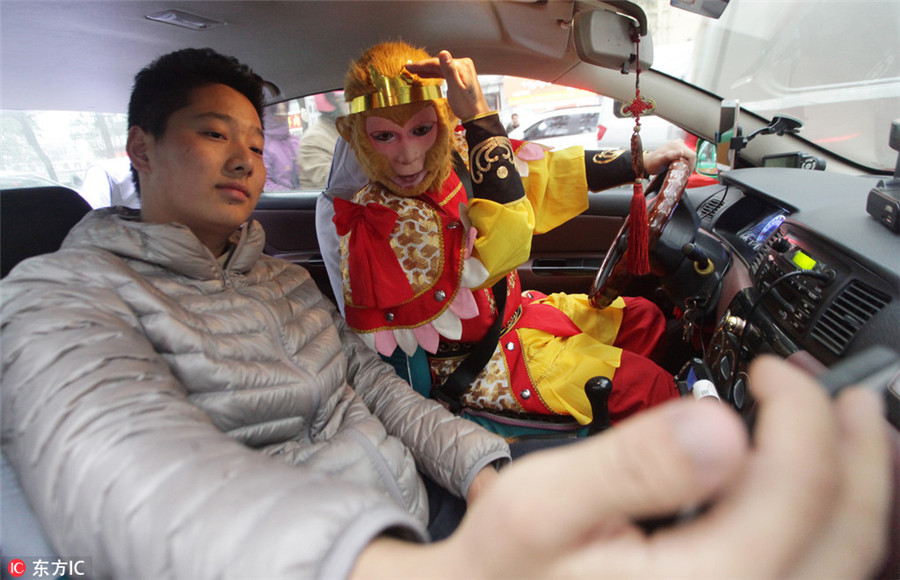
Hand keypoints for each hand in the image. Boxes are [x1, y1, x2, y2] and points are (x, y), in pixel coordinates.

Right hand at [353, 356, 891, 578]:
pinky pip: (814, 578)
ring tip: (857, 437)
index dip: (801, 414)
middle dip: (859, 452)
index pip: (794, 491)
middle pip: (843, 536)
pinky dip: (832, 529)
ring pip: (843, 565)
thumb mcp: (541, 505)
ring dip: (861, 492)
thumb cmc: (505, 568)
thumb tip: (718, 427)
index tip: (774, 372)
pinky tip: (818, 498)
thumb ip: (631, 466)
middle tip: (847, 396)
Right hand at [405, 51, 490, 120]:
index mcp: (462, 65)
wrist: (477, 116)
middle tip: (408, 68)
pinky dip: (435, 74)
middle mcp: (463, 65)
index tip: (409, 67)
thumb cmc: (467, 105)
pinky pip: (445, 73)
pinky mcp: (461, 77)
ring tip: (414, 71)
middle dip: (423, 66)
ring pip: (441, 68)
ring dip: (428, 70)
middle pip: (439, 64)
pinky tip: (427, 75)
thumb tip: (443, 53)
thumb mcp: (455, 88)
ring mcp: (463, 70)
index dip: (422, 64)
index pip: (437, 62)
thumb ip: (449, 70)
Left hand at [644, 139, 695, 174]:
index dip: (692, 166)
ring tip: (682, 171)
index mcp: (677, 145)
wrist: (647, 162)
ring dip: (688, 164)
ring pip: (690, 156)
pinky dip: (685, 162)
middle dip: (690, 165)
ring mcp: (679, 144)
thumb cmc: (653, 163)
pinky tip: (680, 167)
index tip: (687, 174)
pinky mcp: (678, 148)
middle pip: (692, 155)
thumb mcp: (660, 161)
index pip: (692, 155)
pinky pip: (686, 155)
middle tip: (684, 173)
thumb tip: (681, 152)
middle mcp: (679, 143)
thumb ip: (669, 156)